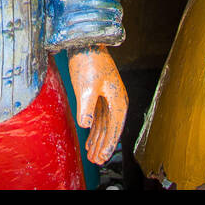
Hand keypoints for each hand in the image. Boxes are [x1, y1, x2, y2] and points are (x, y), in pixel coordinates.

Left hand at [67, 45, 127, 165]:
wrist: (85, 43)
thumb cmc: (88, 62)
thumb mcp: (86, 86)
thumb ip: (86, 107)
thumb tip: (86, 125)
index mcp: (118, 100)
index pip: (114, 129)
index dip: (108, 145)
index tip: (102, 158)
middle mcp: (116, 101)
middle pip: (110, 129)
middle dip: (102, 146)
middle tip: (95, 161)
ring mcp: (108, 97)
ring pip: (104, 124)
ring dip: (98, 139)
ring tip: (92, 154)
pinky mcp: (100, 94)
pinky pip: (99, 116)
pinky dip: (94, 128)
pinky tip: (90, 136)